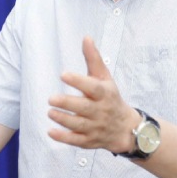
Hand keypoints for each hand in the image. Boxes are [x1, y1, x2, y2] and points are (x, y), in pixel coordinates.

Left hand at [47, 36, 138, 152]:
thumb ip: (94, 59)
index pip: (92, 88)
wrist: (126, 129)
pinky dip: (64, 138)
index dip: (78, 81)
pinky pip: (76, 141)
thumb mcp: (105, 78)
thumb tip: (86, 37)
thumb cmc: (110, 98)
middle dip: (68, 103)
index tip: (63, 74)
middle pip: (84, 108)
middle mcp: (101, 111)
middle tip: (51, 99)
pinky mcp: (89, 140)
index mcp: (104, 94)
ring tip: (50, 112)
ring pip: (79, 124)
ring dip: (64, 119)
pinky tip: (50, 131)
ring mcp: (95, 127)